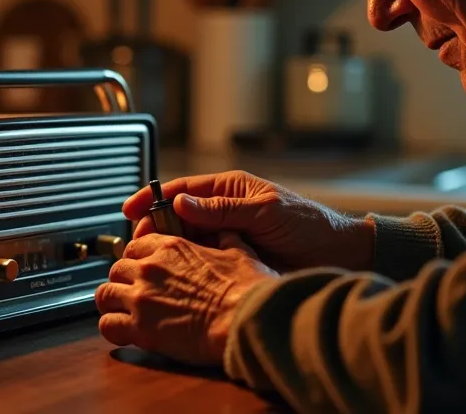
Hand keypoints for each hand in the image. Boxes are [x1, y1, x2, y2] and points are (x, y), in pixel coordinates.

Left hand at [95, 231, 276, 364]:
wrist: (245, 320)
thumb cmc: (247, 289)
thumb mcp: (240, 251)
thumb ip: (226, 238)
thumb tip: (227, 231)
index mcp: (171, 246)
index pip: (136, 245)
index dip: (137, 257)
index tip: (142, 268)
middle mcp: (150, 268)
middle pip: (117, 268)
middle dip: (123, 280)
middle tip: (133, 293)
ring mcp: (141, 297)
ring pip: (105, 293)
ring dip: (112, 302)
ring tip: (122, 312)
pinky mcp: (140, 328)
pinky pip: (108, 325)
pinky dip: (111, 328)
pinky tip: (122, 332)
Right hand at [123, 171, 373, 272]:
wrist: (336, 257)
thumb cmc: (308, 225)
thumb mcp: (265, 211)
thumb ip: (223, 208)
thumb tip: (181, 201)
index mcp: (229, 189)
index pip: (181, 189)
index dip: (152, 198)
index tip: (129, 210)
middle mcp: (222, 212)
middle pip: (176, 217)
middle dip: (153, 228)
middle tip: (138, 245)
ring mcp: (225, 237)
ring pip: (184, 241)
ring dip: (166, 250)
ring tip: (148, 262)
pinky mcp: (230, 261)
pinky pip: (200, 262)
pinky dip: (184, 267)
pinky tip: (173, 276)